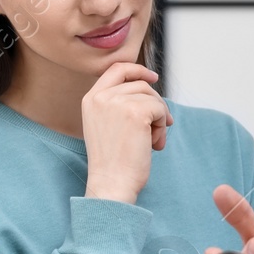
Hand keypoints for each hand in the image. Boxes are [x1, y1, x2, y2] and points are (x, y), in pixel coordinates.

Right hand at [80, 62, 172, 204]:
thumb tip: (149, 89)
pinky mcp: (136, 112)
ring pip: (152, 98)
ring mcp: (118, 102)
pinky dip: (162, 127)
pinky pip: (160, 110)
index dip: (137, 70)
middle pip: (140, 84)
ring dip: (158, 119)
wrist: (112, 183)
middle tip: (157, 128)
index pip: (116, 69)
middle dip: (154, 104)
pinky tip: (153, 145)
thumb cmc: (113, 161)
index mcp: (91, 99)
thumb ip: (118, 104)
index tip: (153, 77)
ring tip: (151, 141)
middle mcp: (101, 97)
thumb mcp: (106, 125)